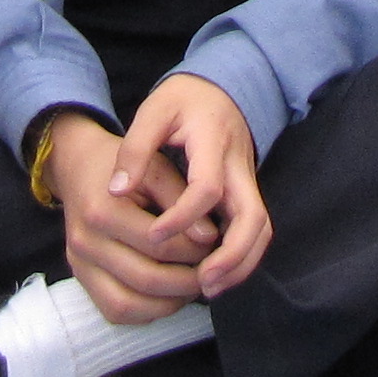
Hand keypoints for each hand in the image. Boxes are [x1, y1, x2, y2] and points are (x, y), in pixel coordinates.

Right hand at [47, 115, 213, 323]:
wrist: (78, 166)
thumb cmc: (123, 164)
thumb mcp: (155, 167)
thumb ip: (182, 199)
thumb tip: (209, 238)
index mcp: (103, 210)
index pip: (160, 245)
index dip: (195, 250)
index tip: (215, 245)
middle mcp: (86, 241)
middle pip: (146, 280)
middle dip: (187, 282)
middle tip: (210, 271)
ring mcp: (79, 263)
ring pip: (129, 305)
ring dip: (167, 304)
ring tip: (192, 286)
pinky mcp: (80, 277)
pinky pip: (114, 311)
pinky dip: (145, 311)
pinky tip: (167, 295)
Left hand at [116, 73, 268, 300]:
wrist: (221, 88)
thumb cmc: (183, 100)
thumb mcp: (154, 110)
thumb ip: (135, 148)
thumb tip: (116, 191)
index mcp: (213, 142)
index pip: (208, 187)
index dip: (183, 216)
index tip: (154, 235)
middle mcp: (239, 166)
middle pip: (253, 217)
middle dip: (232, 255)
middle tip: (201, 281)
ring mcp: (248, 182)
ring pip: (261, 230)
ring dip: (241, 263)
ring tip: (208, 288)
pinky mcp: (246, 194)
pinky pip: (254, 231)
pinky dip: (241, 258)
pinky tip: (214, 276)